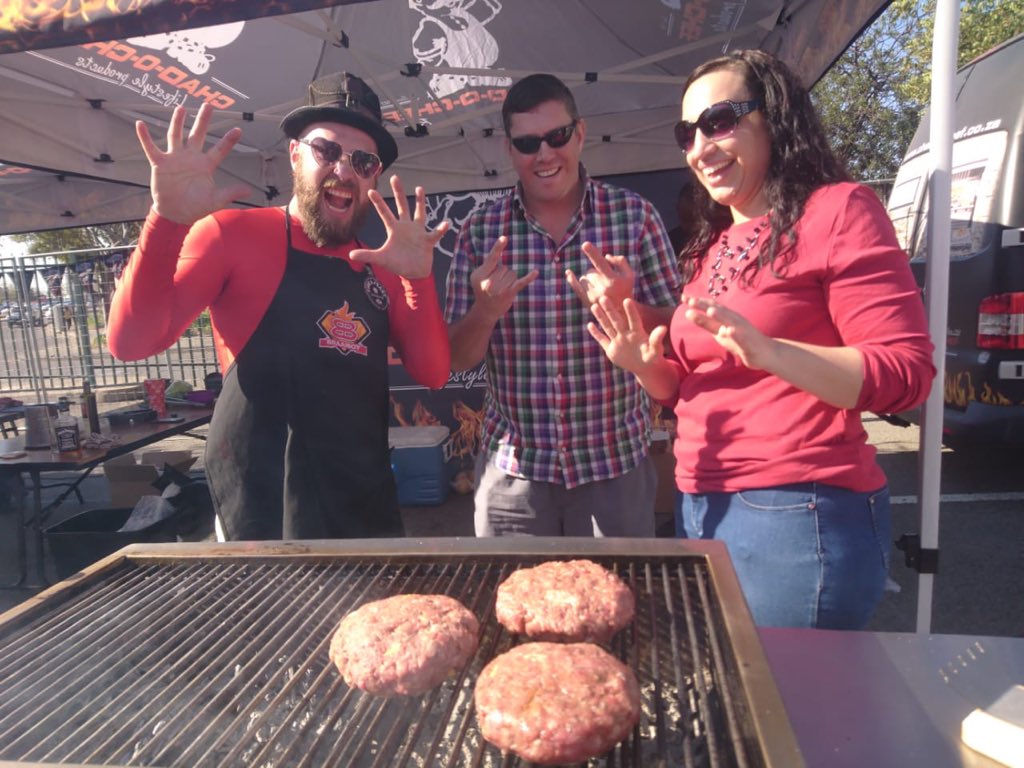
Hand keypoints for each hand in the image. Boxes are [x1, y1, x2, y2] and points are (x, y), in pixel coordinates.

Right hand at [136, 102, 250, 224]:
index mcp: (206, 165)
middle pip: (197, 135)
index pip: (219, 150)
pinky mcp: (159, 163)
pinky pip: (151, 147)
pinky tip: (140, 124)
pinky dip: (144, 136)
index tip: (238, 129)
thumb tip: (249, 191)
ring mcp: (174, 158)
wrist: (175, 214)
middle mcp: (191, 157)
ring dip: (177, 122)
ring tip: (181, 108)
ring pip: (176, 135)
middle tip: (209, 105)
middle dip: (203, 121)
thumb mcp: (215, 200)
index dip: (228, 141)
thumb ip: (230, 193)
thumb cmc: (196, 206)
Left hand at [350, 175, 448, 278]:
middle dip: (398, 192)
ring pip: (420, 213)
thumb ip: (367, 255)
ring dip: (420, 202)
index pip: (385, 213)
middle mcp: (406, 227)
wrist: (413, 273)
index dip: (378, 203)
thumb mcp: (381, 259)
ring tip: (419, 188)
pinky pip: (435, 233)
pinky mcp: (428, 240)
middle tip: (394, 177)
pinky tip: (445, 223)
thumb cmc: (397, 264)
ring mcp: (418, 232)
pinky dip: (440, 229)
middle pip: (402, 206)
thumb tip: (350, 256)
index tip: (370, 191)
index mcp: (394, 229)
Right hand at [470, 236, 538, 321]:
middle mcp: (489, 282)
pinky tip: (536, 272)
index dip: (498, 247)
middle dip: (502, 274)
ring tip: (501, 288)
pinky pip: (521, 282)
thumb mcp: (478, 277)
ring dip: (509, 279)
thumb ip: (487, 266)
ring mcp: (499, 289)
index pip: (491, 258)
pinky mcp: (509, 293)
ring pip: (512, 273)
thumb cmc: (483, 289)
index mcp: (479, 275)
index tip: (504, 237)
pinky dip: (529, 277)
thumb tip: (498, 252)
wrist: (486, 310)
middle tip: (495, 285)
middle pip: (504, 267)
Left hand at [566, 241, 634, 307]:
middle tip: (604, 281)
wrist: (622, 314)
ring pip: (584, 278)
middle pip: (590, 271)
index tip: (585, 244)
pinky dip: (572, 279)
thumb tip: (605, 255)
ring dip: (589, 279)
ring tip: (599, 287)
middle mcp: (602, 289)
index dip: (593, 253)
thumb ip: (620, 261)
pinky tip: (568, 272)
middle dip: (595, 272)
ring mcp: (593, 296)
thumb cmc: (626, 291)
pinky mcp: (587, 302)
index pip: (601, 263)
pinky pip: (576, 287)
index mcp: (613, 280)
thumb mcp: (630, 275)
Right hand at [588, 296, 666, 374]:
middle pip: (616, 320)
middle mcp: (626, 334)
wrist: (644, 367)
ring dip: (601, 317)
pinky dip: (596, 333)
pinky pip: (602, 340)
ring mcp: (617, 341)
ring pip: (607, 327)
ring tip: (594, 305)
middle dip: (610, 310)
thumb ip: (657, 339)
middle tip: (603, 297)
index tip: (627, 300)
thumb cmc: (652, 357)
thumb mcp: (656, 350)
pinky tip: (590, 324)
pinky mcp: (611, 349)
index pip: (634, 320)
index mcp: (637, 333)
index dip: (631, 311)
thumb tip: (663, 328)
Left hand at [683, 294, 776, 369]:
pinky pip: (742, 338)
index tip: (683, 297)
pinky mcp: (749, 342)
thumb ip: (706, 323)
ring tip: (710, 310)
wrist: (766, 353)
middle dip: (705, 305)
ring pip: (731, 321)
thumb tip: (689, 313)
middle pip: (719, 311)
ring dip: (721, 315)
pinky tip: (729, 331)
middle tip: (690, 301)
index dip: (697, 302)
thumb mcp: (719, 332)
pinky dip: (735, 334)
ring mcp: (743, 330)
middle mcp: (735, 320)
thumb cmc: (740, 341)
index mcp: (727, 317)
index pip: (710, 307)